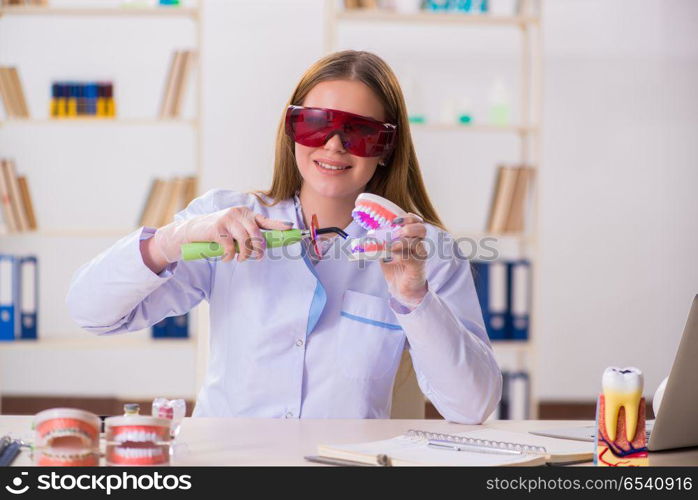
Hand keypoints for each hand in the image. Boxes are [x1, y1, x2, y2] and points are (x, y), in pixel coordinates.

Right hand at [148, 206, 292, 265]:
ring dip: (245, 254)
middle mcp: (238, 213)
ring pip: (245, 241)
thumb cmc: (218, 232)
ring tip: (240, 259)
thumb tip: (263, 247)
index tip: (291, 229)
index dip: (278, 225)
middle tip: (258, 258)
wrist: (193, 230)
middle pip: (256, 233)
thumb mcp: (234, 229)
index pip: (265, 220)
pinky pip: (230, 246)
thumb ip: (247, 234)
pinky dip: (230, 256)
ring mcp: (227, 219)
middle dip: (259, 248)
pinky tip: (227, 258)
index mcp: (245, 213)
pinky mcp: (217, 228)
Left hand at [380, 213, 427, 308]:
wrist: (402, 288)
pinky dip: (398, 256)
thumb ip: (382, 242)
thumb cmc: (396, 268)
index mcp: (412, 238)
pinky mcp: (417, 267)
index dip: (408, 218)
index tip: (394, 221)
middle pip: (421, 229)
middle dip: (408, 228)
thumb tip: (369, 235)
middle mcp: (419, 245)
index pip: (417, 222)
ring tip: (389, 247)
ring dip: (401, 242)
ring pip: (416, 243)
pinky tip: (390, 259)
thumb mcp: (386, 252)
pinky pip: (410, 258)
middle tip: (395, 233)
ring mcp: (420, 256)